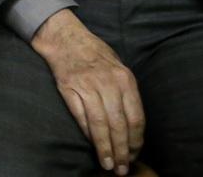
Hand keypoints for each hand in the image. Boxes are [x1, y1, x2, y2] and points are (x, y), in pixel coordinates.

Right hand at [31, 10, 143, 175]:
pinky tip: (92, 145)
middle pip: (119, 125)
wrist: (66, 39)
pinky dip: (87, 134)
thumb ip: (126, 94)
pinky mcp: (69, 90)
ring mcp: (87, 86)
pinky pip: (81, 117)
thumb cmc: (95, 54)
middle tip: (122, 168)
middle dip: (122, 150)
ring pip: (100, 125)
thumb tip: (132, 127)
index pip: (136, 118)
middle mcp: (108, 83)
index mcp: (125, 79)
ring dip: (104, 148)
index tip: (134, 154)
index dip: (136, 141)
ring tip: (107, 164)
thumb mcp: (119, 68)